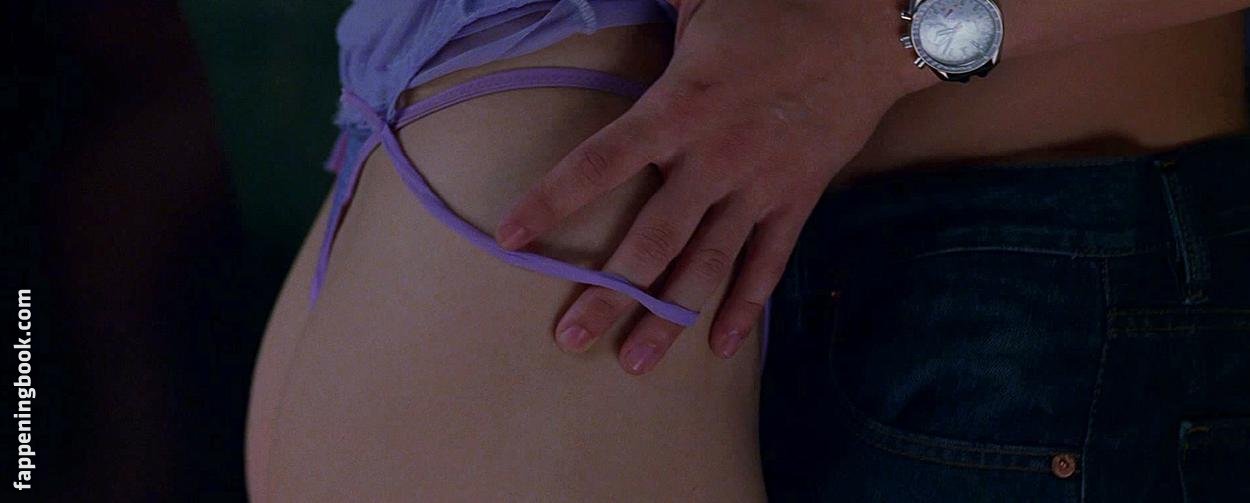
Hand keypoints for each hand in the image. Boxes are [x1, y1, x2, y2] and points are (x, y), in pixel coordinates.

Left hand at [496, 0, 930, 373]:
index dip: (552, 203)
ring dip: (670, 317)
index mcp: (679, 108)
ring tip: (635, 362)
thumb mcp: (702, 4)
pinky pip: (769, 263)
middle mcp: (714, 159)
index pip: (600, 164)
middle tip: (572, 337)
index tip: (511, 240)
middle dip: (609, 293)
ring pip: (708, 266)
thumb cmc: (776, 9)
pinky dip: (747, 305)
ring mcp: (759, 186)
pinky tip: (723, 345)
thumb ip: (655, 21)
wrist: (869, 26)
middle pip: (651, 240)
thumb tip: (609, 8)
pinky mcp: (798, 199)